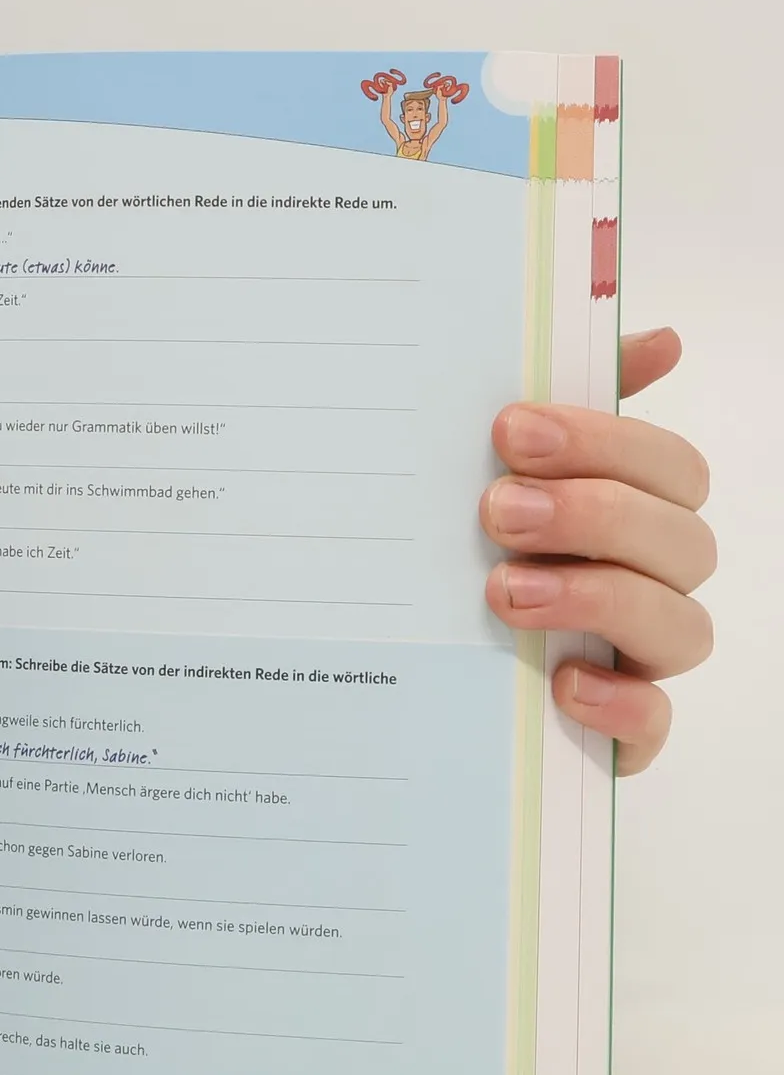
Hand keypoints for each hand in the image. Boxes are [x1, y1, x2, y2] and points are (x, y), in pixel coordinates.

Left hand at [482, 328, 711, 773]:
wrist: (391, 670)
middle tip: (496, 509)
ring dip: (597, 597)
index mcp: (630, 512)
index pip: (668, 466)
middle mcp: (648, 583)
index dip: (603, 441)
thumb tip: (659, 340)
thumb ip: (560, 407)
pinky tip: (561, 682)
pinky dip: (617, 704)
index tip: (511, 429)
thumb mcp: (485, 473)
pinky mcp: (616, 734)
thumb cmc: (457, 554)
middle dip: (593, 514)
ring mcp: (637, 660)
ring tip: (505, 591)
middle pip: (682, 540)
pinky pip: (652, 725)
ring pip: (680, 627)